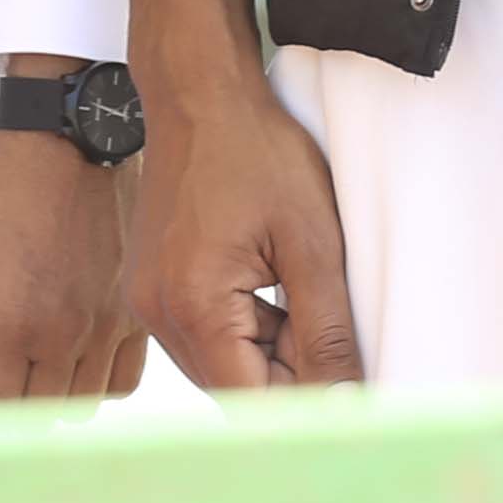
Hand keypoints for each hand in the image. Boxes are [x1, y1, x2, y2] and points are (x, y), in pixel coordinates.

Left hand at [0, 132, 147, 404]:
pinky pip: (122, 382)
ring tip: (29, 359)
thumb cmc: (2, 196)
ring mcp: (108, 329)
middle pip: (36, 414)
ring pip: (80, 406)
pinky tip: (71, 354)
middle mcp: (67, 336)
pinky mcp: (136, 317)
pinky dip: (94, 383)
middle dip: (5, 404)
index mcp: (14, 323)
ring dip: (48, 397)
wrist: (69, 147)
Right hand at [126, 71, 362, 388]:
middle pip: (235, 390)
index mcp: (194, 305)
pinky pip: (204, 335)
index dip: (309, 409)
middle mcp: (158, 313)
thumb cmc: (256, 153)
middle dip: (293, 381)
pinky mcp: (153, 285)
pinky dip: (247, 329)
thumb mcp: (312, 244)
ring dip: (271, 355)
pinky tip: (275, 288)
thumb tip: (349, 404)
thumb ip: (329, 333)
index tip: (354, 399)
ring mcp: (148, 300)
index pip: (254, 403)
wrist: (199, 93)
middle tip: (344, 340)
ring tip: (306, 297)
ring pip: (221, 365)